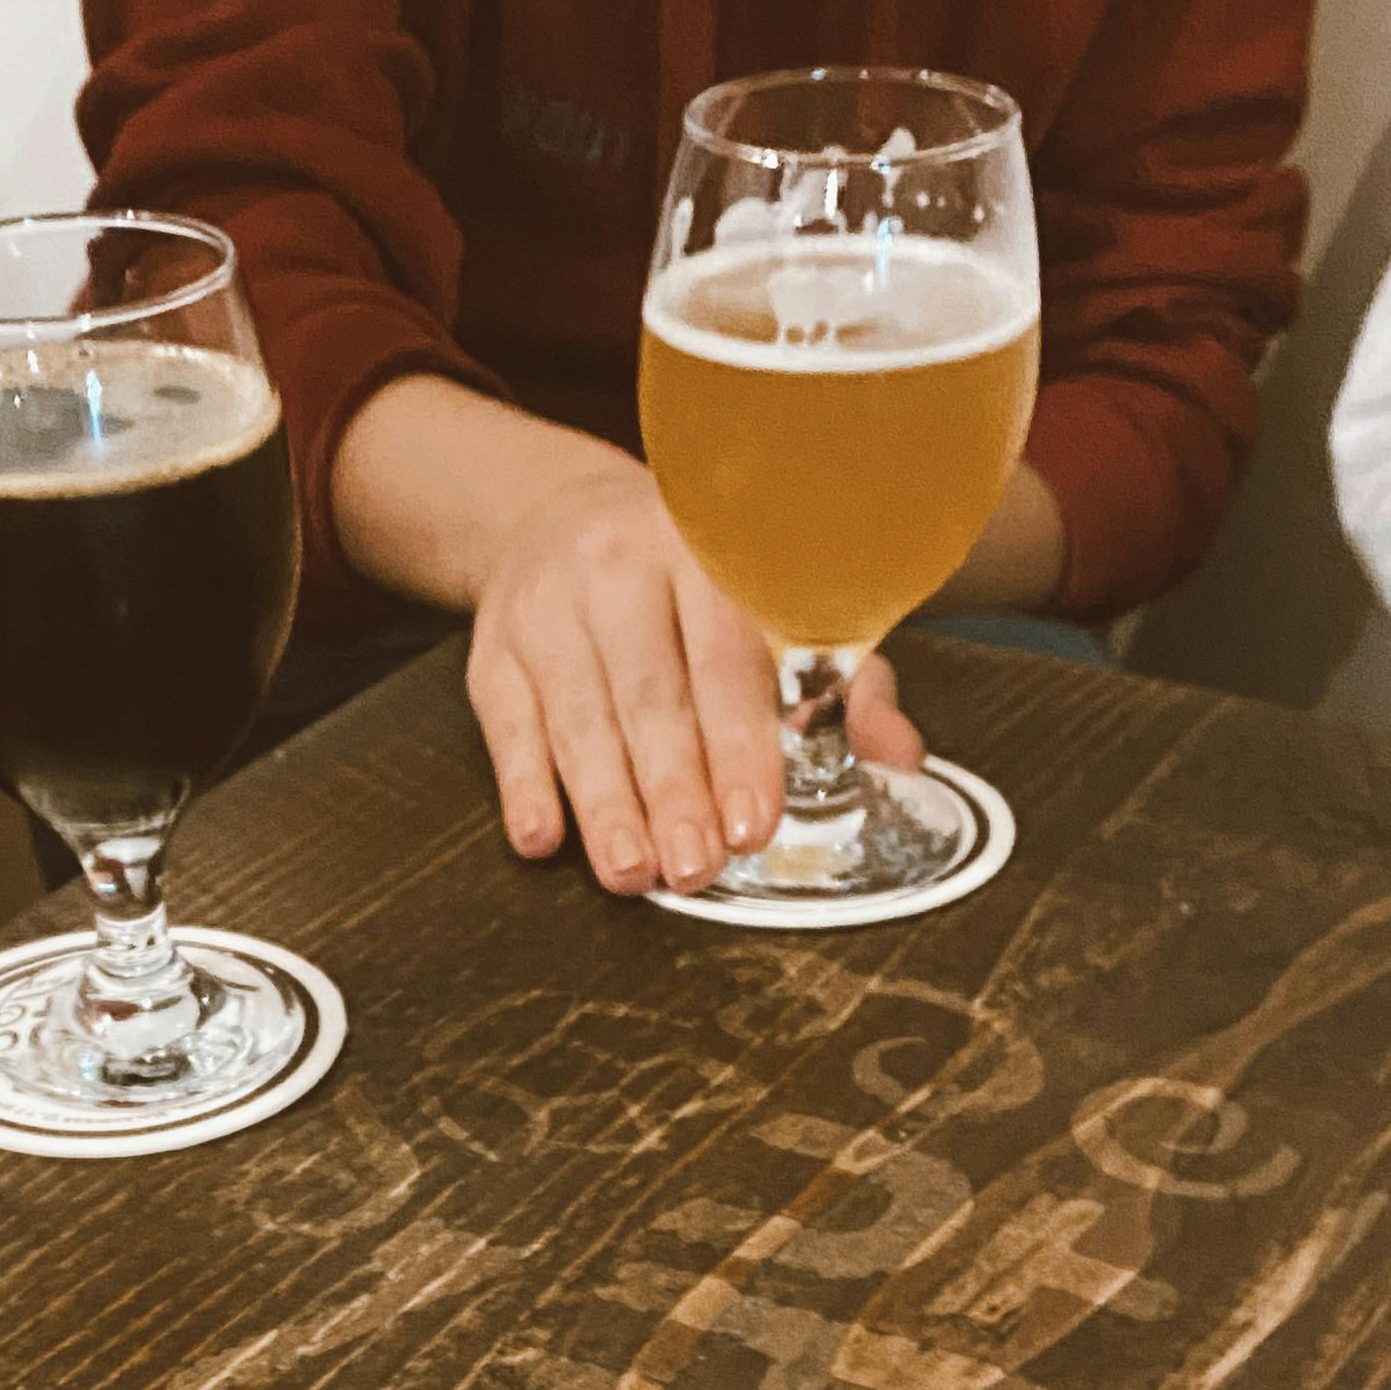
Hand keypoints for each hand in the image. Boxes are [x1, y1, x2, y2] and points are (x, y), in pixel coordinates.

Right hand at [468, 453, 922, 894]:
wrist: (561, 518)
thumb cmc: (690, 586)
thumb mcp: (772, 607)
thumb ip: (842, 683)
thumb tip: (898, 757)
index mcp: (706, 552)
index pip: (726, 657)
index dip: (741, 745)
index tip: (753, 821)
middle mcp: (620, 569)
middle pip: (649, 695)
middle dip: (674, 790)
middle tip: (693, 868)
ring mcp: (546, 608)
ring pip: (578, 718)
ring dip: (605, 804)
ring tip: (632, 872)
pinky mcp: (492, 651)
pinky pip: (506, 725)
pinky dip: (523, 785)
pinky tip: (543, 838)